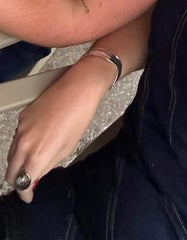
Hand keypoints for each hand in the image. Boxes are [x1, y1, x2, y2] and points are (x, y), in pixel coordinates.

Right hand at [4, 57, 112, 201]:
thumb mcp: (67, 148)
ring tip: (33, 161)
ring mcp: (21, 129)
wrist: (79, 87)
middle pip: (10, 172)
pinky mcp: (22, 117)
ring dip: (18, 162)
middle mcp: (24, 143)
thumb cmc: (79, 116)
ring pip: (12, 154)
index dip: (25, 193)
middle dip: (18, 180)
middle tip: (28, 182)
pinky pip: (17, 138)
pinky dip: (22, 144)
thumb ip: (48, 165)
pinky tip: (36, 141)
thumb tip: (37, 177)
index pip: (22, 184)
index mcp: (37, 155)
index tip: (29, 196)